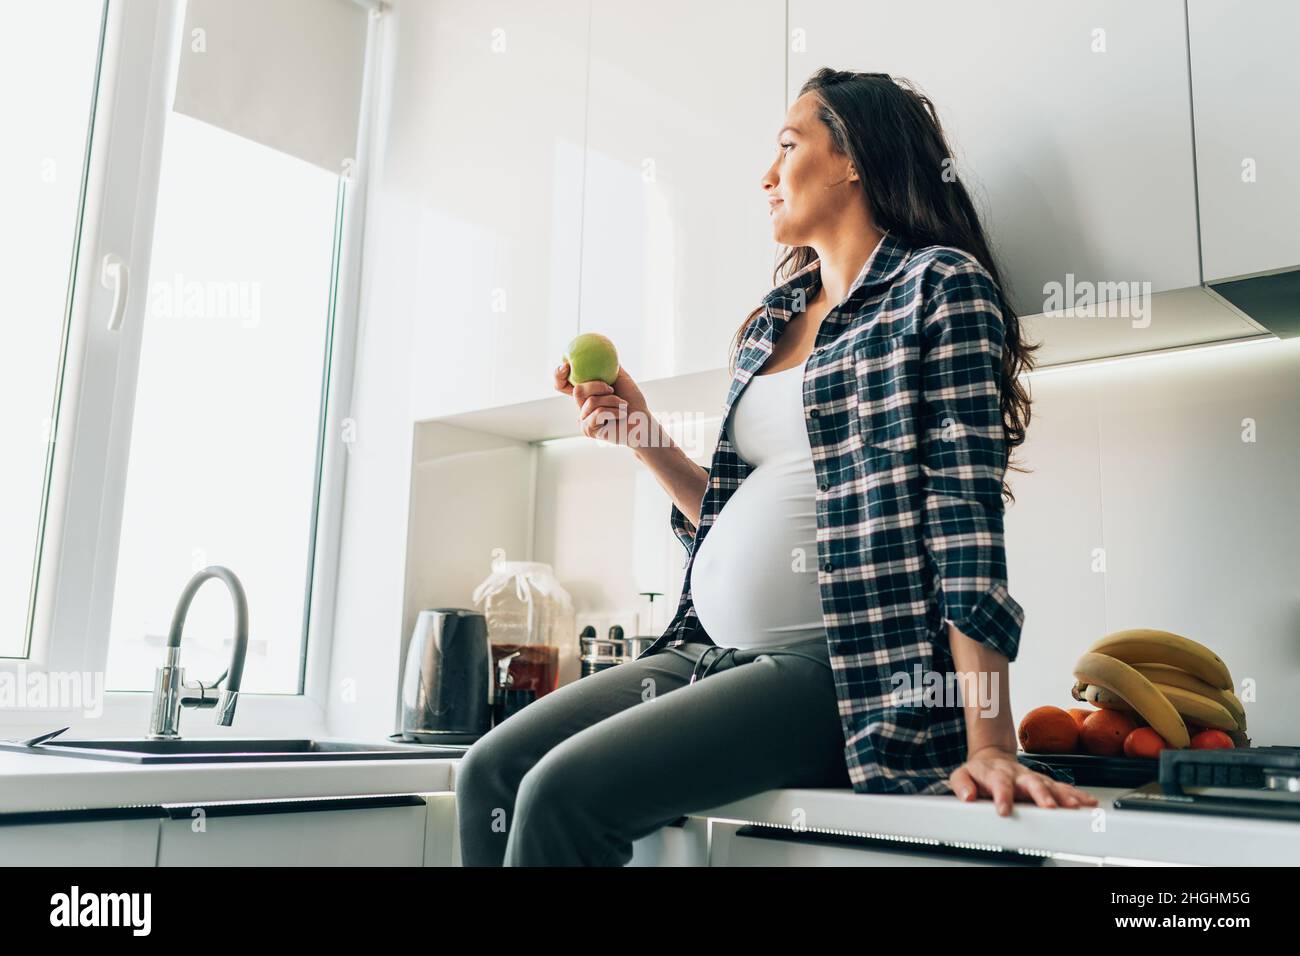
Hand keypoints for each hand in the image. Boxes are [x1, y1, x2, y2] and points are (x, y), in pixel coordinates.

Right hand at [553, 360, 653, 446]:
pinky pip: (597, 413)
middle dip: (596, 386)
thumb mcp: (620, 378)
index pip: (563, 384)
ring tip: (623, 405)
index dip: (558, 375)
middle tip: (610, 388)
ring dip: (612, 400)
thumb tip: (600, 348)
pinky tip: (621, 414)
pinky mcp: (588, 430)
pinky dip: (613, 411)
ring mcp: (583, 420)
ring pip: (590, 401)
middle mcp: (581, 407)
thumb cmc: (632, 401)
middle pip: (577, 391)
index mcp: (585, 394)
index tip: (565, 366)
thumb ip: (607, 365)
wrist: (642, 420)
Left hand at [947, 746, 1099, 815]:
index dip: (1002, 796)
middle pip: (1031, 782)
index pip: (999, 783)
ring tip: (1075, 806)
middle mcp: (1017, 774)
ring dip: (1063, 796)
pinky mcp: (1044, 782)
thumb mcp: (962, 774)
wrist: (992, 758)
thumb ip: (961, 784)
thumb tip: (967, 795)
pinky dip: (1076, 795)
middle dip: (1041, 794)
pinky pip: (1062, 787)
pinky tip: (1087, 801)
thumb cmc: (979, 772)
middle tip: (1049, 807)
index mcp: (997, 773)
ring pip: (1050, 785)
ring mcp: (1033, 777)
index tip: (1004, 810)